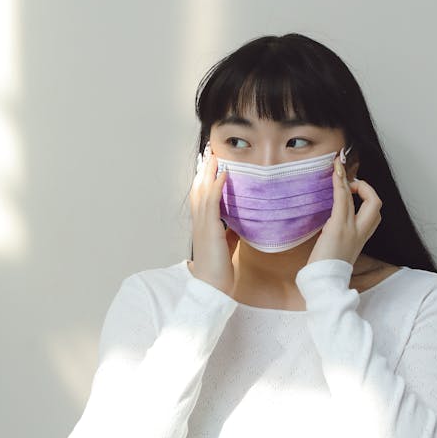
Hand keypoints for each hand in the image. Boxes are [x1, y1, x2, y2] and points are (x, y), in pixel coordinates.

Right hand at [189, 143, 237, 295]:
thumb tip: (238, 223)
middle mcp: (199, 221)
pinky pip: (212, 201)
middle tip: (209, 150)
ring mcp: (202, 224)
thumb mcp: (225, 246)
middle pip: (198, 187)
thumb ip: (229, 232)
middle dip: (203, 169)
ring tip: (215, 154)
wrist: (211, 287)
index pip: (201, 195)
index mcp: (202, 225)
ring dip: (209, 171)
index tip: (210, 163)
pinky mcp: (209, 228)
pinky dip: (217, 185)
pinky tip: (224, 173)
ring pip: (202, 190)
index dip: (204, 178)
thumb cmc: (218, 270)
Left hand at [307, 156, 381, 266]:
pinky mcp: (338, 227)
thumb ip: (341, 234)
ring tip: (339, 167)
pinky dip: (340, 184)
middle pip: (376, 203)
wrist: (324, 283)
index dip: (367, 197)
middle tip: (351, 183)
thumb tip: (333, 222)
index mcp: (361, 237)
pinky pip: (343, 200)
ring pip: (360, 198)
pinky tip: (336, 173)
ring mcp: (350, 229)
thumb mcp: (339, 249)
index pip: (373, 213)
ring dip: (349, 180)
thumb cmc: (327, 270)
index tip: (354, 190)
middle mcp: (360, 232)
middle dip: (366, 188)